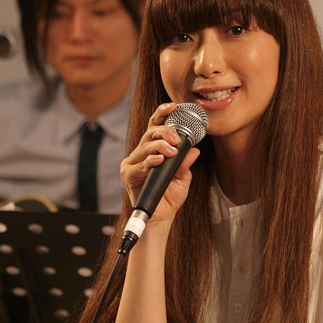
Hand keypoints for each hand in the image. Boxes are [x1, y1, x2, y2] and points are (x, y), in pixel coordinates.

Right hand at [120, 103, 200, 224]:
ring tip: (172, 150)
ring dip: (159, 146)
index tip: (174, 105)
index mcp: (152, 150)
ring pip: (145, 146)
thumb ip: (186, 163)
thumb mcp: (183, 178)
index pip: (155, 126)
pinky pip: (140, 165)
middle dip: (164, 131)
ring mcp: (133, 163)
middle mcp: (140, 153)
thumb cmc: (170, 196)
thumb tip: (194, 150)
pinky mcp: (128, 175)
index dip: (162, 114)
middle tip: (177, 137)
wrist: (162, 217)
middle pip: (150, 133)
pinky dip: (150, 161)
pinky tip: (159, 159)